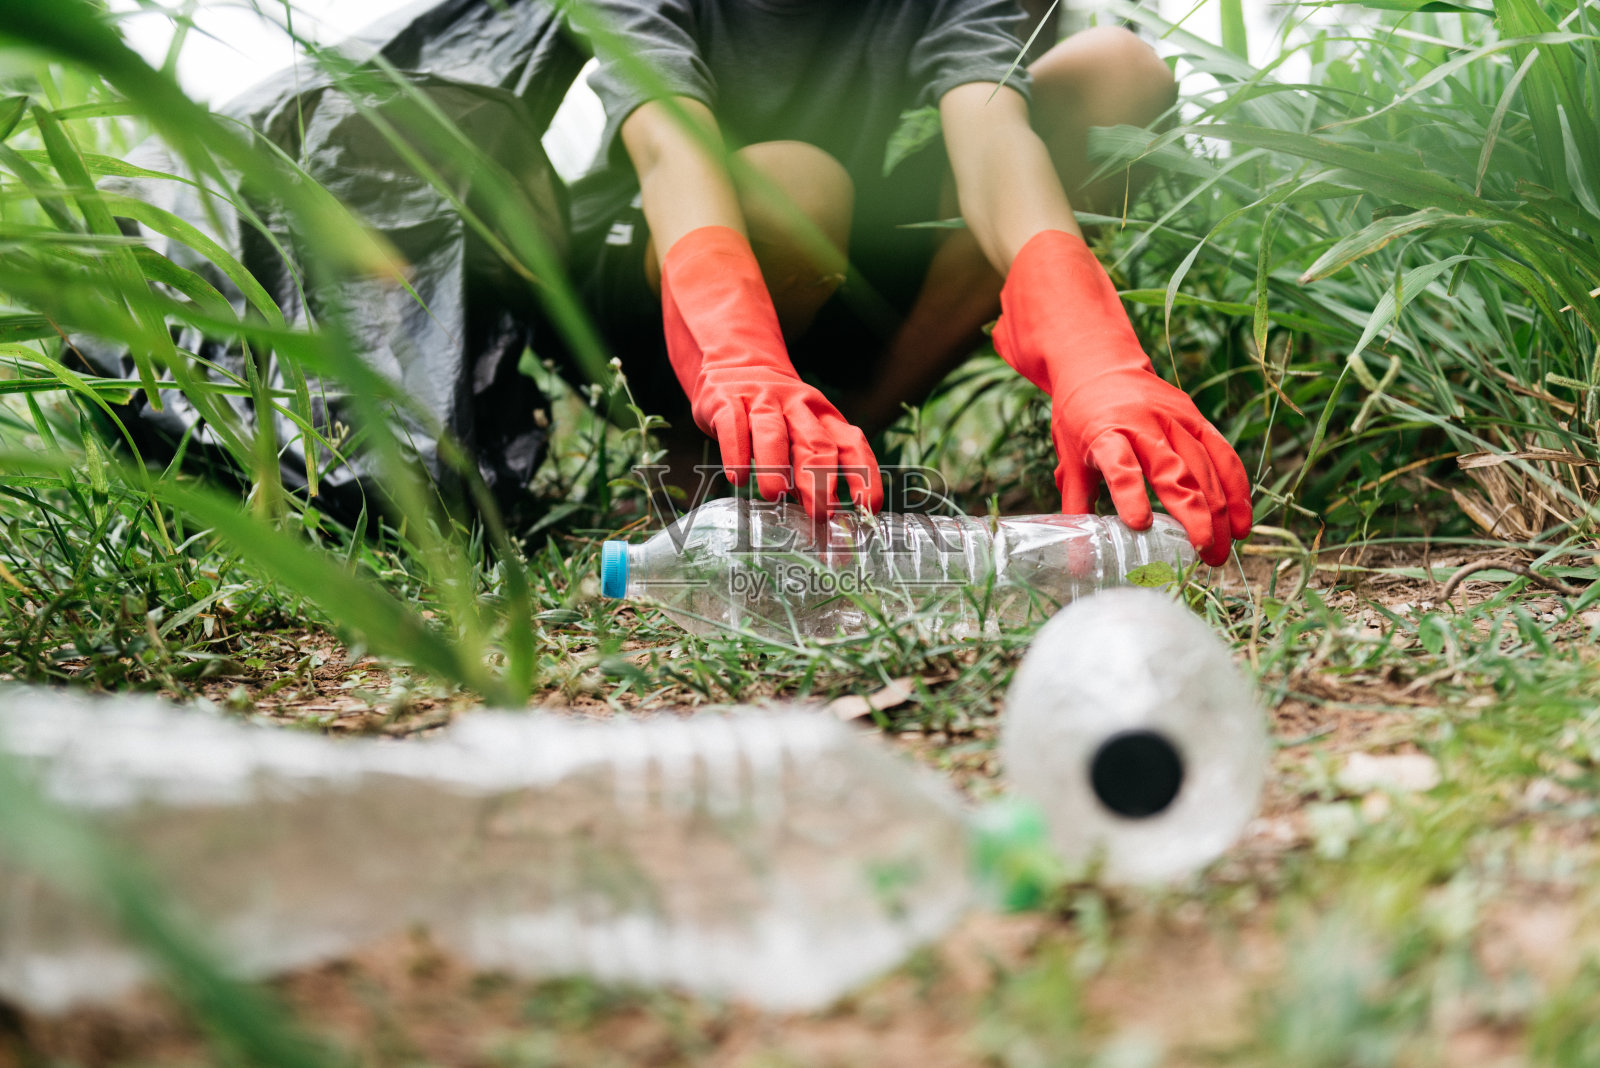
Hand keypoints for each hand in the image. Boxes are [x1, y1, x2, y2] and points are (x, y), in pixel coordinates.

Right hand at [661, 226, 882, 517]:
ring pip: (774, 433)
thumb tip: (824, 514)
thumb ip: (813, 466)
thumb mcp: (802, 431)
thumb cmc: (776, 413)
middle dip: (820, 479)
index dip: (864, 475)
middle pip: (816, 443)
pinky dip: (736, 452)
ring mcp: (763, 402)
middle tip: (821, 512)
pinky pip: (735, 427)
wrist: (736, 364)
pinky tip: (738, 478)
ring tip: (776, 496)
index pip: (852, 446)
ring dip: (776, 465)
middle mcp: (798, 407)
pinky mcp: (729, 402)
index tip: (867, 506)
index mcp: (824, 417)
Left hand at [994, 230, 1251, 565]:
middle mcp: (1143, 424)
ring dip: (1220, 511)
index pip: (1119, 464)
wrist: (1098, 363)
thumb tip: (1076, 564)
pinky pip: (1223, 454)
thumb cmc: (1079, 418)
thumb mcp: (1069, 459)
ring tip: (1224, 550)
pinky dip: (1237, 488)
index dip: (1129, 494)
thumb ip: (1076, 509)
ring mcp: (1174, 419)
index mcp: (1105, 433)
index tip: (1140, 525)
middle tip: (1205, 555)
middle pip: (1176, 471)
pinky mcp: (1195, 417)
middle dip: (1194, 516)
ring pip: (1205, 467)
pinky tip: (1243, 521)